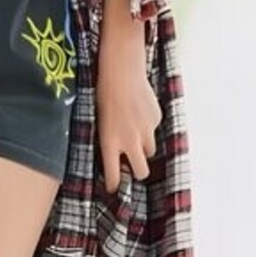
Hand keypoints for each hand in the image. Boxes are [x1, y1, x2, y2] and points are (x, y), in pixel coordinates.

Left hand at [95, 31, 162, 194]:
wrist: (121, 69)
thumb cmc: (103, 92)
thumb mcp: (99, 119)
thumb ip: (108, 139)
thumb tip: (113, 152)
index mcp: (110, 142)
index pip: (114, 176)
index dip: (114, 184)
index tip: (113, 187)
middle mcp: (130, 141)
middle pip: (141, 172)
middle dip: (137, 171)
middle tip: (131, 163)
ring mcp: (146, 131)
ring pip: (149, 151)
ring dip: (143, 147)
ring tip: (134, 132)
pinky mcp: (156, 119)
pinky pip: (154, 130)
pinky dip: (148, 126)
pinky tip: (139, 111)